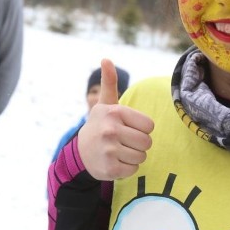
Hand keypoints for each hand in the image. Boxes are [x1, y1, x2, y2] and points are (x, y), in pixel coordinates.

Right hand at [77, 58, 153, 179]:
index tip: (127, 127)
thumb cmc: (99, 125)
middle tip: (123, 141)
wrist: (80, 153)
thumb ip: (110, 82)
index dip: (141, 128)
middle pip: (147, 142)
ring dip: (133, 156)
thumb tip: (106, 59)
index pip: (149, 125)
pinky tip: (115, 162)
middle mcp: (111, 130)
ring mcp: (109, 150)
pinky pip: (134, 169)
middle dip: (138, 144)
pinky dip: (127, 168)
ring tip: (118, 151)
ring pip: (141, 157)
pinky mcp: (110, 169)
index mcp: (114, 112)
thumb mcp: (105, 104)